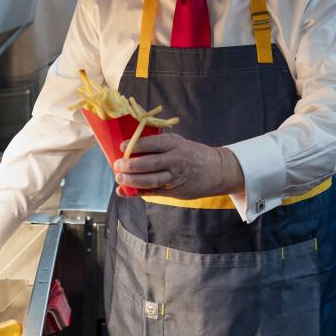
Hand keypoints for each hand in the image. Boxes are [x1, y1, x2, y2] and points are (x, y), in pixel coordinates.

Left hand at [112, 133, 243, 199]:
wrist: (217, 170)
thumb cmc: (192, 154)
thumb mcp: (179, 143)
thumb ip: (158, 146)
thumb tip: (131, 149)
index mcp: (174, 144)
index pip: (151, 143)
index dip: (134, 145)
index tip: (121, 147)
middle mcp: (175, 160)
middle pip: (148, 163)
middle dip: (129, 165)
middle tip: (117, 165)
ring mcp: (175, 177)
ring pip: (150, 180)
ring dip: (131, 181)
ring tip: (120, 179)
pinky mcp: (174, 191)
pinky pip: (153, 192)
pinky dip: (138, 192)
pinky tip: (126, 192)